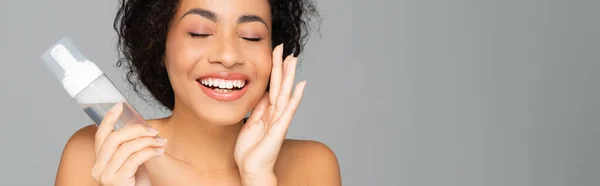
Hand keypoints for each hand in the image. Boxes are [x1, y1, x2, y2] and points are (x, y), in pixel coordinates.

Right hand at [92, 102, 165, 185]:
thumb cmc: (139, 185)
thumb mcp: (134, 164)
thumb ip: (132, 149)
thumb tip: (142, 128)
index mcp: (99, 163)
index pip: (100, 136)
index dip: (108, 119)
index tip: (119, 105)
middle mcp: (98, 169)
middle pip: (113, 139)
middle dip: (135, 130)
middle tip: (153, 130)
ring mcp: (105, 176)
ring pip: (125, 147)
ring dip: (146, 141)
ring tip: (161, 142)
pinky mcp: (116, 182)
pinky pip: (134, 159)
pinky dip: (149, 151)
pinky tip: (160, 150)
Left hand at [234, 44, 306, 184]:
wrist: (252, 169)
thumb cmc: (250, 150)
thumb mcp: (250, 124)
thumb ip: (258, 109)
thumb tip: (262, 93)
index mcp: (267, 111)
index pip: (271, 85)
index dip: (273, 69)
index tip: (275, 53)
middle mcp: (275, 112)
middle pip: (279, 84)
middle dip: (281, 65)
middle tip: (284, 47)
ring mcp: (279, 119)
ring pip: (285, 91)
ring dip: (290, 74)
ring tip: (294, 58)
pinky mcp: (280, 127)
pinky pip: (288, 109)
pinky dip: (295, 96)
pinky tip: (302, 85)